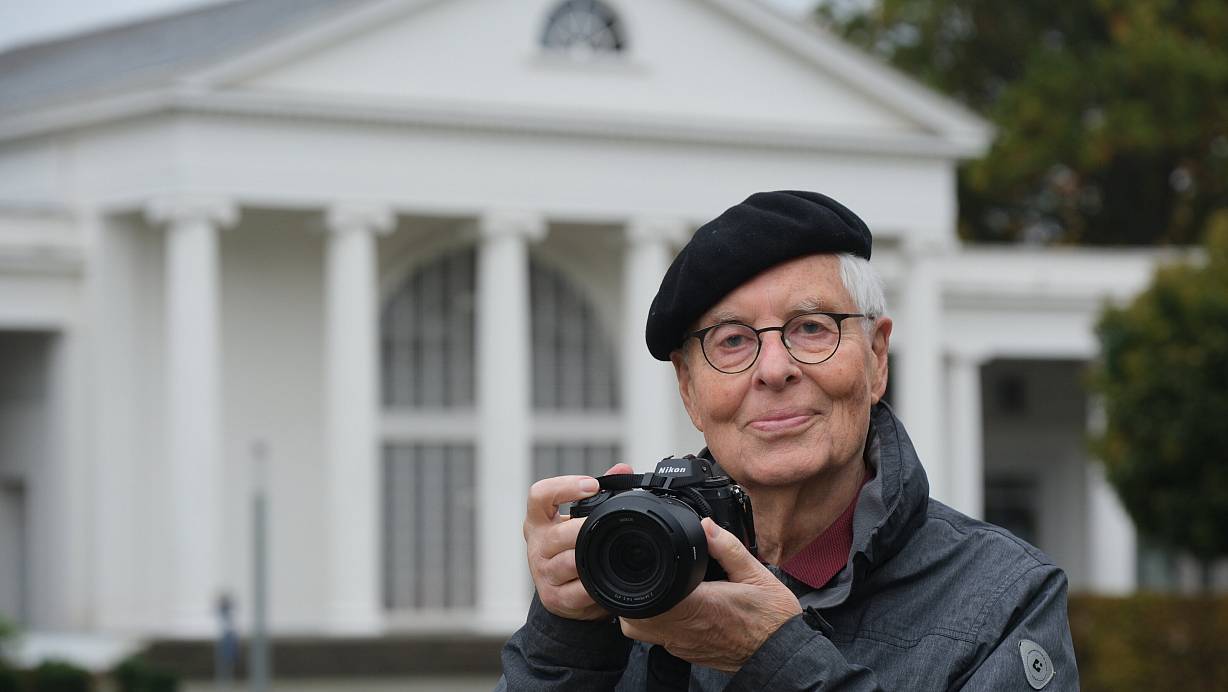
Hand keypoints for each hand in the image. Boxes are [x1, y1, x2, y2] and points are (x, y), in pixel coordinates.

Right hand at [524, 463, 633, 619]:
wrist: (562, 595)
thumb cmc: (570, 549)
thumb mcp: (577, 520)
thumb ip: (601, 493)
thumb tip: (623, 469)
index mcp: (540, 520)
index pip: (539, 496)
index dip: (563, 487)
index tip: (591, 485)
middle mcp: (538, 545)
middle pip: (557, 534)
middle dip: (583, 529)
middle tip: (605, 523)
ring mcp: (543, 573)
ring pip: (566, 563)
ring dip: (588, 558)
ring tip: (606, 551)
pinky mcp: (554, 597)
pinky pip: (576, 591)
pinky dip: (592, 586)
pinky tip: (603, 580)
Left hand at [618, 518, 801, 672]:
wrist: (782, 654)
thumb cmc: (772, 618)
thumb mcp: (755, 574)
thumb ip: (727, 547)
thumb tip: (705, 525)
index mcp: (698, 607)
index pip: (651, 597)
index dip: (643, 580)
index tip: (651, 565)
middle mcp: (685, 631)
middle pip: (635, 619)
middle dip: (636, 595)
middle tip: (651, 576)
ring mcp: (683, 646)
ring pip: (643, 632)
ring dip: (644, 611)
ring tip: (661, 591)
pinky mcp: (688, 654)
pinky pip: (660, 638)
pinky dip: (659, 622)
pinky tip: (677, 608)